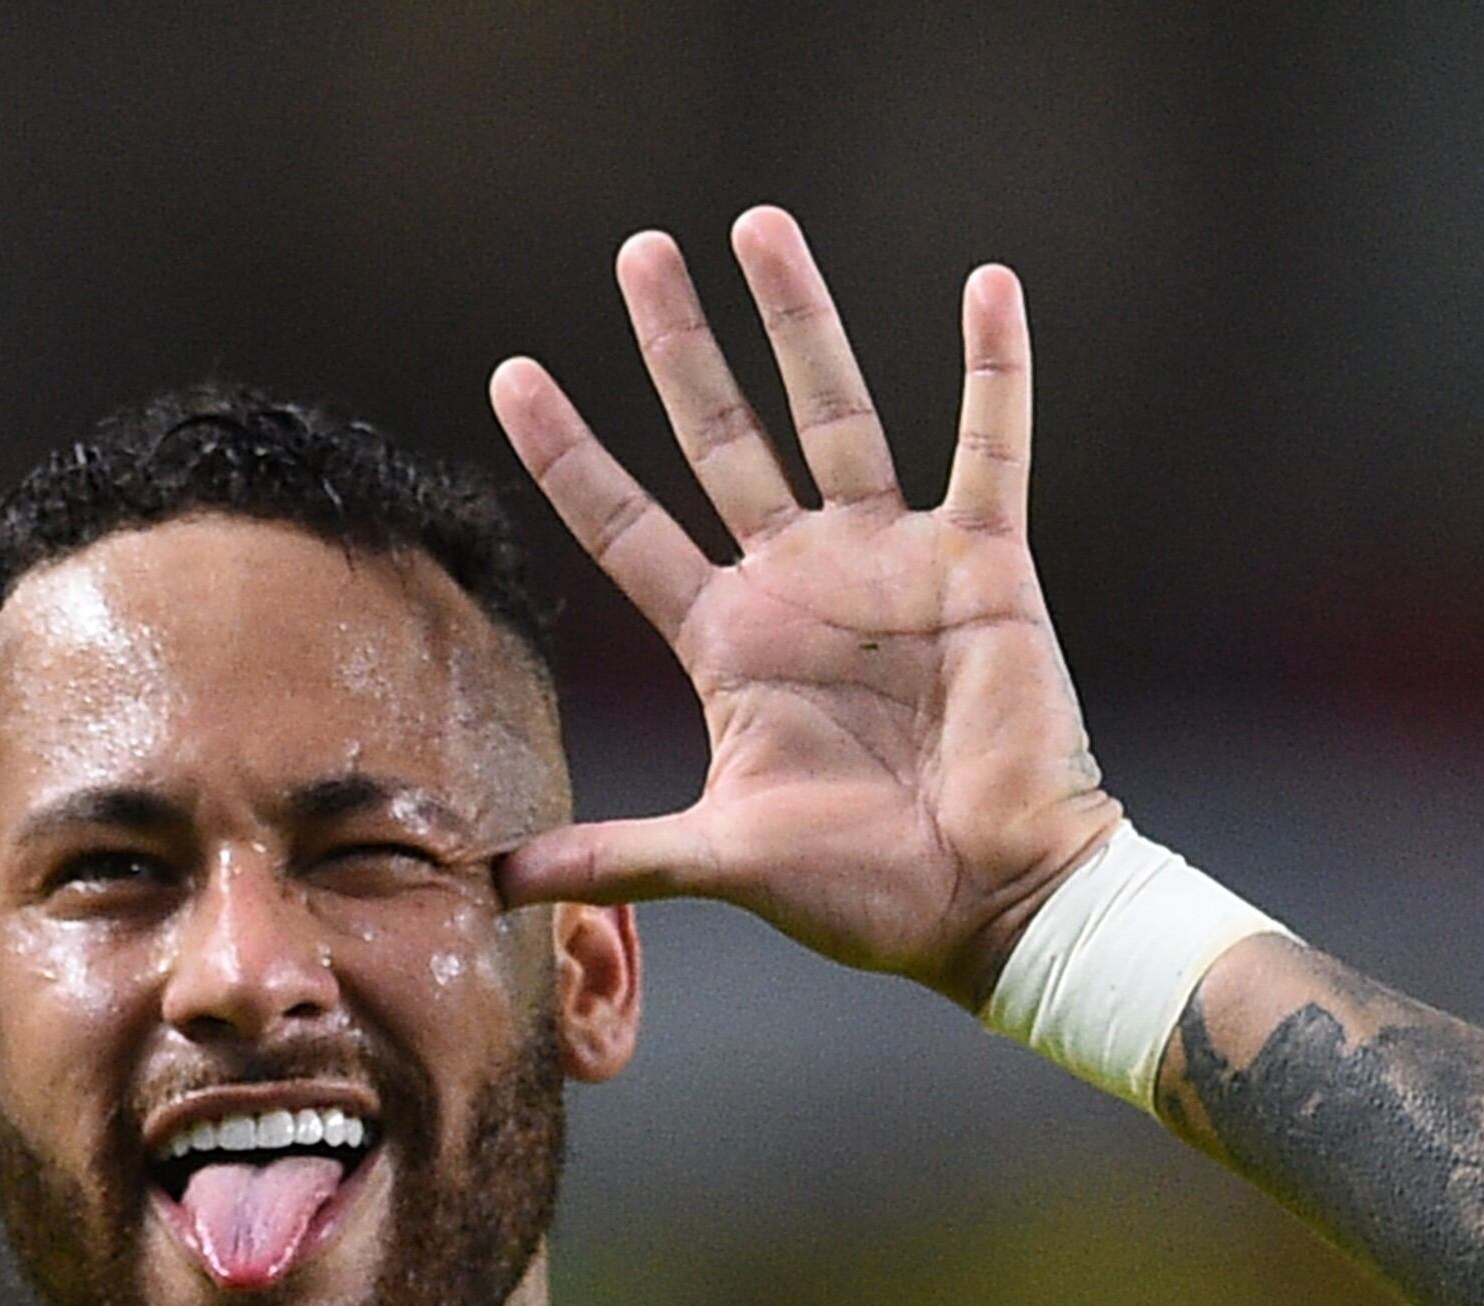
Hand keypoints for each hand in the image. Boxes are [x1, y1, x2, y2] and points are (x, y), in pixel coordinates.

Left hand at [489, 211, 1119, 1005]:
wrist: (991, 903)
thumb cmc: (865, 890)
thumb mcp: (720, 860)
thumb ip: (612, 855)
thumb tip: (491, 883)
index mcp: (730, 642)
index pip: (626, 528)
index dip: (568, 454)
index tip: (510, 373)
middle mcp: (801, 583)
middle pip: (721, 437)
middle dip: (677, 346)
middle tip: (637, 251)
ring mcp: (891, 563)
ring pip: (836, 413)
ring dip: (800, 320)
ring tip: (758, 225)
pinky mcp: (982, 565)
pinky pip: (989, 447)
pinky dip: (992, 370)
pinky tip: (989, 286)